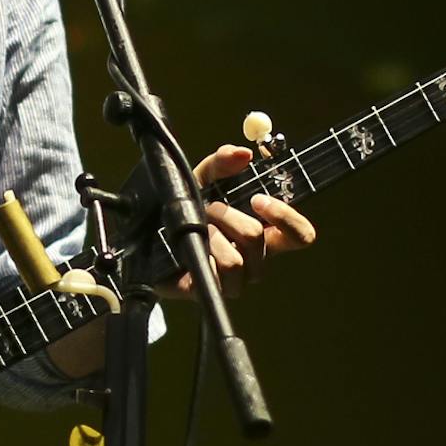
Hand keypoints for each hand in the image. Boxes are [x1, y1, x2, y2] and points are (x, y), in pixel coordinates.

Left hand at [171, 144, 316, 294]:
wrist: (145, 236)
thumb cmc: (182, 210)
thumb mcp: (200, 179)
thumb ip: (221, 163)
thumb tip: (244, 153)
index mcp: (262, 235)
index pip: (300, 236)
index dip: (287, 219)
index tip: (258, 199)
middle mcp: (254, 260)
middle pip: (257, 239)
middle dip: (228, 216)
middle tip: (208, 208)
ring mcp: (234, 280)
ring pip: (236, 261)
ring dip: (212, 237)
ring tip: (196, 229)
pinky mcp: (210, 291)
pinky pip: (216, 278)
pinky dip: (201, 256)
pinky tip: (187, 249)